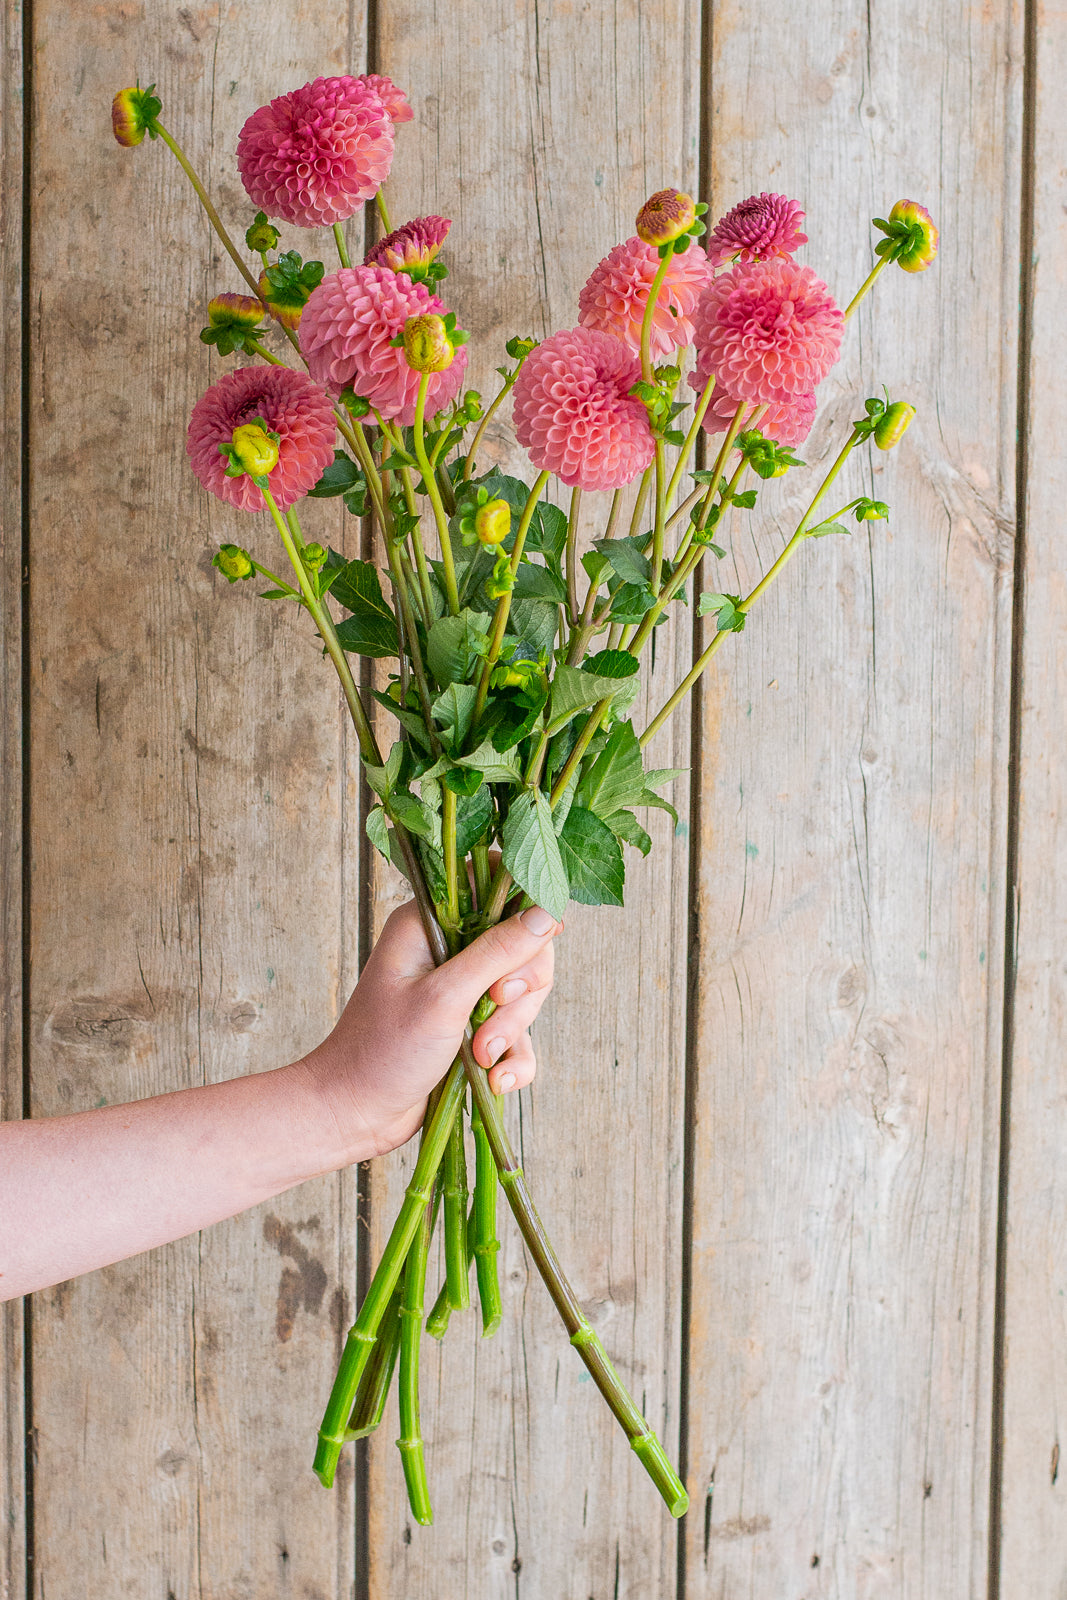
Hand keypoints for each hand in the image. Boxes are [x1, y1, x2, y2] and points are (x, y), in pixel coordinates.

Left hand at [296, 901, 561, 1163]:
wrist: (356, 1115)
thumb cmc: (383, 1050)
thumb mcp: (444, 997)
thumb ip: (497, 952)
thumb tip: (546, 913)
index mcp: (429, 922)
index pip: (491, 884)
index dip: (524, 905)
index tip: (539, 937)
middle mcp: (448, 948)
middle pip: (522, 942)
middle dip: (519, 986)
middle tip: (493, 1006)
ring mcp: (463, 989)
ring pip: (524, 991)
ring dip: (511, 1029)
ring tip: (480, 1055)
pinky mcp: (474, 1027)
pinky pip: (518, 1033)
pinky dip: (512, 1057)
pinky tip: (494, 1078)